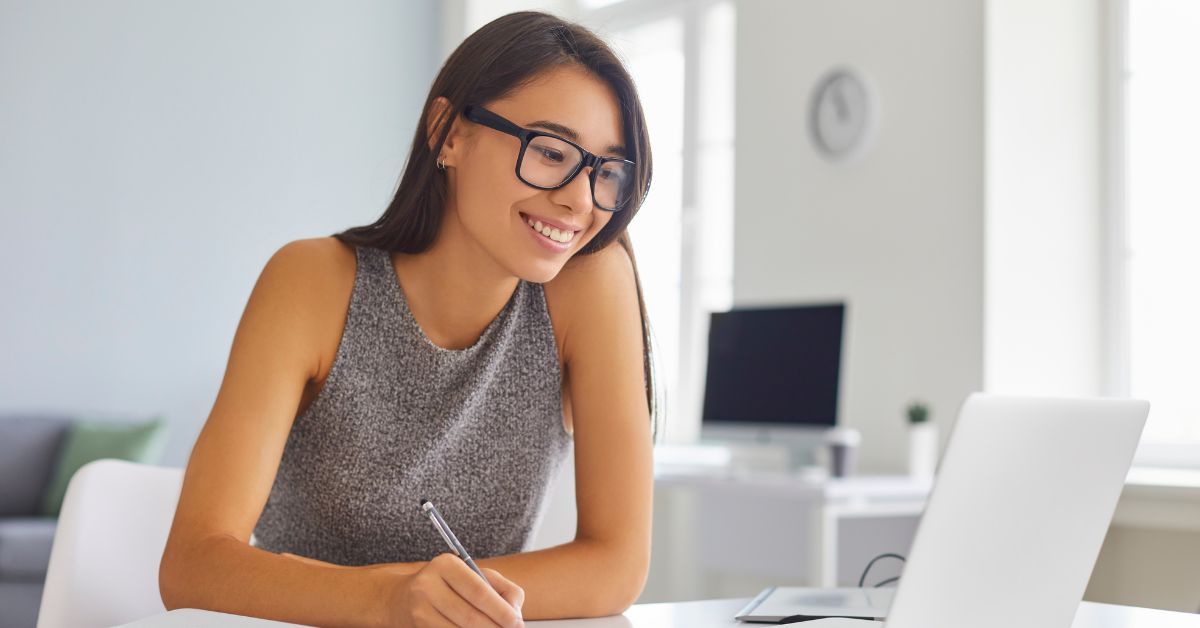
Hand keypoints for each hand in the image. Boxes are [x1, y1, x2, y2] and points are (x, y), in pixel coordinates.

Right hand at [387, 553, 524, 626]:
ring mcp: (419, 609)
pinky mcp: (417, 627)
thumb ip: (501, 588)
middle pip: (470, 616)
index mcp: (446, 565)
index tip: (517, 622)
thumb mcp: (474, 576)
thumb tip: (515, 612)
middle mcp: (428, 585)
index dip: (501, 610)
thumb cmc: (449, 586)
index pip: (479, 591)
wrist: (402, 599)